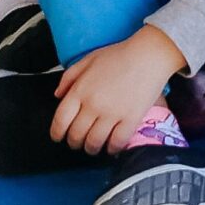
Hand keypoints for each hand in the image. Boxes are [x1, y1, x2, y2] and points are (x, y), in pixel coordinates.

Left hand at [52, 28, 186, 156]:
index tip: (58, 137)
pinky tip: (111, 147)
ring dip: (91, 148)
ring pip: (94, 143)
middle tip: (77, 142)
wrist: (148, 56)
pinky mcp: (131, 120)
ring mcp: (112, 114)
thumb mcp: (87, 60)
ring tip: (92, 147)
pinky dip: (112, 149)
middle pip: (76, 134)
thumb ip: (69, 77)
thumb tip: (58, 95)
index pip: (61, 120)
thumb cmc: (118, 55)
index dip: (56, 132)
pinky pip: (117, 143)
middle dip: (74, 142)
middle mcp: (94, 105)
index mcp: (80, 90)